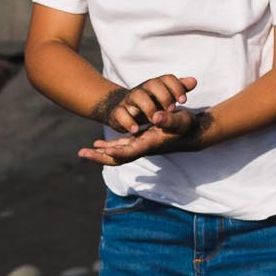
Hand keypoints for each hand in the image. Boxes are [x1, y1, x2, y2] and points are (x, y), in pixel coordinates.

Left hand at [78, 105, 205, 164]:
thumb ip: (169, 119)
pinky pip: (121, 148)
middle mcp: (143, 148)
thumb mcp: (180, 120)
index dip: (113, 152)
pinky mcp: (141, 142)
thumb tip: (156, 118)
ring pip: (117, 154)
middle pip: (117, 157)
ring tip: (85, 151)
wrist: (194, 133)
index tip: (98, 150)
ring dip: (101, 153)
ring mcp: (141, 146)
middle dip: (99, 156)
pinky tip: (99, 145)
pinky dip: (110, 147)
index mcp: (150, 144)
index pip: (128, 152)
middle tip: (81, 153)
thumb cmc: (187, 126)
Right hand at [92, 75, 195, 133]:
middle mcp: (142, 90)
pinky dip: (128, 122)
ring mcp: (129, 100)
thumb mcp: (165, 97)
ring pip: (137, 96)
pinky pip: (120, 113)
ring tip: (155, 120)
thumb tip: (194, 81)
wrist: (122, 109)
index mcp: (155, 86)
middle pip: (152, 84)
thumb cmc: (149, 104)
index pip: (166, 79)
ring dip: (147, 107)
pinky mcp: (118, 112)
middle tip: (171, 110)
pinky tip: (136, 130)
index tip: (184, 101)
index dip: (176, 87)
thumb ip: (179, 89)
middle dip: (163, 96)